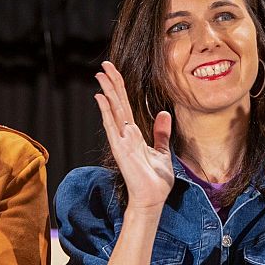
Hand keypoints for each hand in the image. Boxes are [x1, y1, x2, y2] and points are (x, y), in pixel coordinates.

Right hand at [95, 61, 173, 210]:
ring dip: (107, 91)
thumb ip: (161, 133)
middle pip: (117, 103)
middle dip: (111, 83)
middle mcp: (124, 134)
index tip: (113, 71)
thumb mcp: (163, 151)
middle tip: (104, 65)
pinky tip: (101, 97)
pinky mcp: (120, 149)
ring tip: (100, 75)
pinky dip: (106, 111)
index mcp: (134, 134)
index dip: (120, 88)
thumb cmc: (155, 180)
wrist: (152, 199)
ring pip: (113, 110)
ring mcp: (121, 141)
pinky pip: (112, 126)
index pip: (125, 105)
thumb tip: (165, 114)